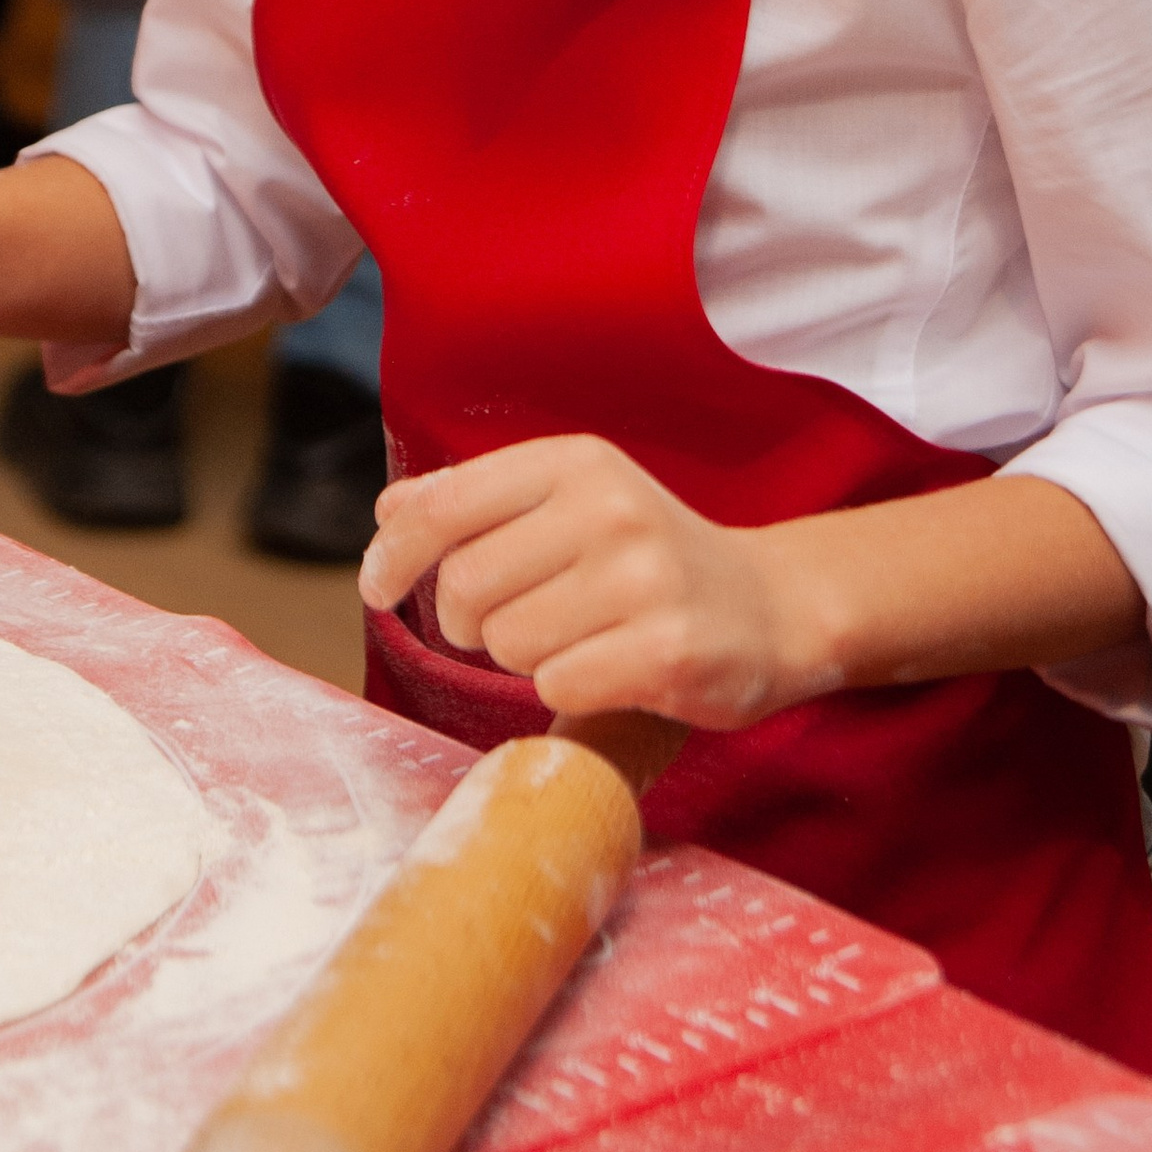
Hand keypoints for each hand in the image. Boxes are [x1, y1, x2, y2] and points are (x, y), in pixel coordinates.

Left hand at [358, 432, 840, 727]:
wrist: (773, 608)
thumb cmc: (651, 560)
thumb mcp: (572, 504)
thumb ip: (481, 503)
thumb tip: (390, 511)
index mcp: (576, 463)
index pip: (444, 506)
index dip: (395, 555)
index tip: (378, 585)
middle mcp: (611, 508)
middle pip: (465, 585)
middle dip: (471, 621)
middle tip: (517, 623)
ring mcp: (644, 578)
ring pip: (508, 641)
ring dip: (525, 657)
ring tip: (578, 640)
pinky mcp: (667, 650)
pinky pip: (556, 684)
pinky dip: (567, 688)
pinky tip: (609, 669)